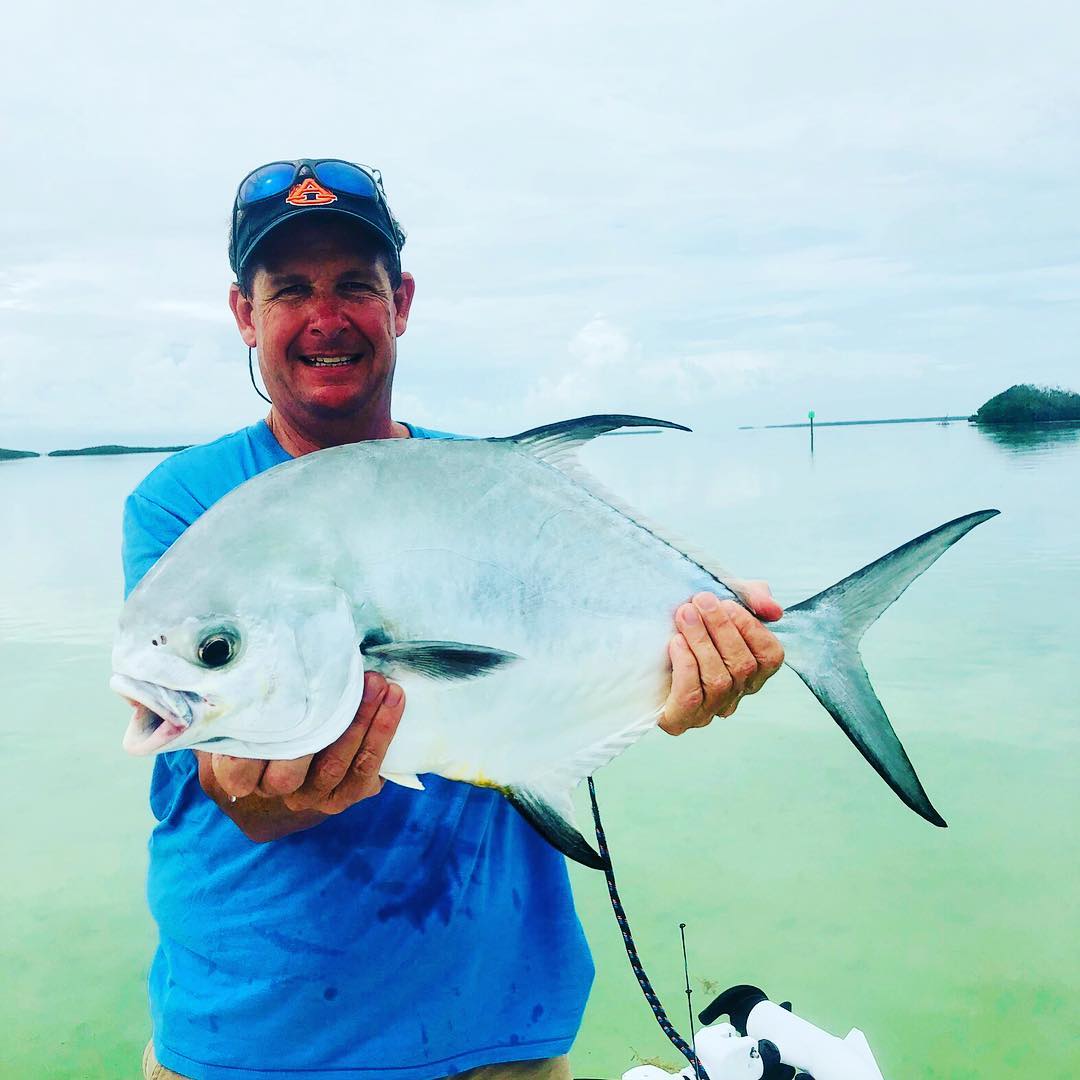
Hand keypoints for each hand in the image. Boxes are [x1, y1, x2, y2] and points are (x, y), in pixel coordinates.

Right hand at [206, 672, 404, 814]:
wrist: (283, 776)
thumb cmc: (261, 729)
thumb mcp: (238, 720)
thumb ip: (234, 705)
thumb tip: (240, 668)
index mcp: (241, 776)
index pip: (239, 768)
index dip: (254, 744)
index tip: (276, 700)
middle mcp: (276, 791)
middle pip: (294, 771)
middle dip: (328, 725)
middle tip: (353, 679)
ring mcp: (313, 797)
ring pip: (337, 768)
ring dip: (364, 723)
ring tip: (379, 683)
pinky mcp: (346, 795)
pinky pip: (366, 771)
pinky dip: (382, 734)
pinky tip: (392, 700)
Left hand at [660, 580, 784, 734]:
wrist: (639, 646)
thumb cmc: (688, 623)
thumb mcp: (722, 601)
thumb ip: (753, 597)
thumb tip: (774, 610)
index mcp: (753, 671)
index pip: (770, 656)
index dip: (751, 628)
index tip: (727, 602)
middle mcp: (735, 694)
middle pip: (742, 666)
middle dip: (721, 628)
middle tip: (700, 600)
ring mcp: (709, 711)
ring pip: (718, 681)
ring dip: (701, 642)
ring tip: (684, 614)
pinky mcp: (679, 720)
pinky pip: (690, 696)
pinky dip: (685, 665)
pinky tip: (675, 642)